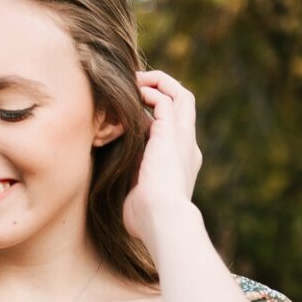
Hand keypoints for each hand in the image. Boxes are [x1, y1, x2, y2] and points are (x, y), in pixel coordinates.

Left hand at [121, 67, 201, 252]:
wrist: (162, 220)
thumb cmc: (147, 220)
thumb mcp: (137, 199)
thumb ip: (131, 186)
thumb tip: (114, 186)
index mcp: (182, 165)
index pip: (174, 131)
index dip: (155, 118)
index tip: (132, 115)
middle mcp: (187, 148)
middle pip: (185, 107)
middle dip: (162, 91)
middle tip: (137, 88)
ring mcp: (183, 138)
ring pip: (181, 96)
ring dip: (157, 83)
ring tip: (134, 81)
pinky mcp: (172, 133)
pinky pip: (165, 99)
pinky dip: (151, 91)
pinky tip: (132, 93)